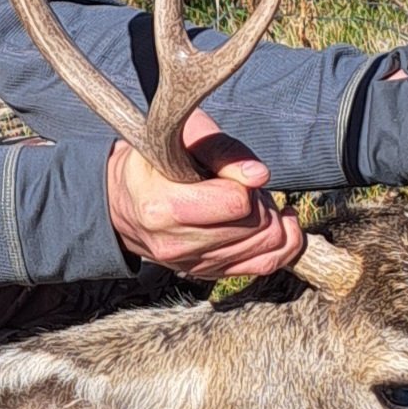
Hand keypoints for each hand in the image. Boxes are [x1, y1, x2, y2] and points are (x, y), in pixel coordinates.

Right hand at [106, 126, 302, 281]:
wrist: (126, 199)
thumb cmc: (156, 158)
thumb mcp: (181, 135)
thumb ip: (221, 149)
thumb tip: (259, 176)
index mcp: (162, 207)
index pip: (237, 203)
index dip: (245, 182)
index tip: (231, 173)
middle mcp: (176, 244)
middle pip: (256, 227)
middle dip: (261, 201)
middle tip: (243, 185)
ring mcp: (193, 265)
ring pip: (267, 247)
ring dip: (269, 220)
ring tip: (250, 202)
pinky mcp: (209, 273)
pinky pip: (265, 264)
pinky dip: (281, 242)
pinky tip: (274, 221)